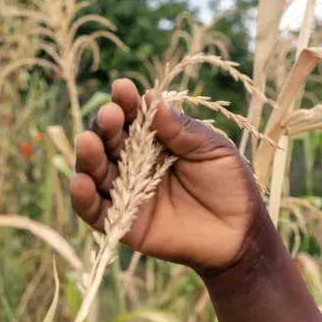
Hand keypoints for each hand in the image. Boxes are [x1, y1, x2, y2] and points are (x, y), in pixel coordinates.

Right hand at [70, 78, 265, 271]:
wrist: (240, 233)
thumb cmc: (230, 185)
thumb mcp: (213, 150)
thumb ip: (183, 130)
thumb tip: (152, 99)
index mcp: (156, 141)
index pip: (134, 118)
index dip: (126, 103)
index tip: (122, 88)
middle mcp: (135, 163)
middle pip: (109, 141)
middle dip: (105, 126)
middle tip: (109, 115)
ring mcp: (127, 192)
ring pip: (96, 172)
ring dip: (88, 157)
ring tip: (88, 142)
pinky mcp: (123, 222)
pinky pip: (95, 211)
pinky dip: (83, 198)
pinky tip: (81, 182)